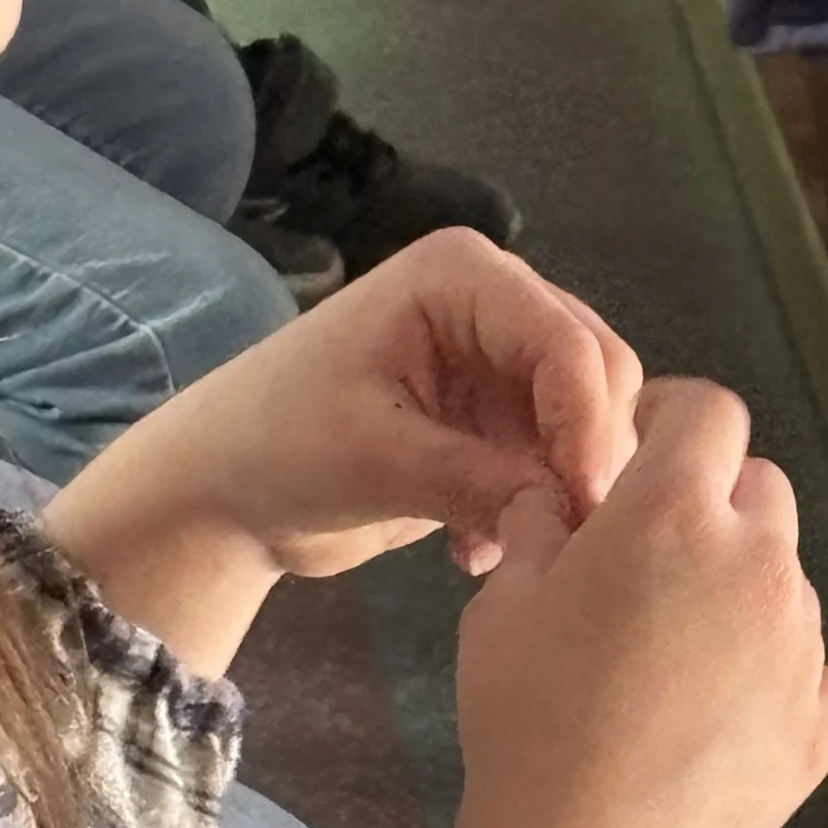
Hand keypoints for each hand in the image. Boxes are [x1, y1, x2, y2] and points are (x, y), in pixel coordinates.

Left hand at [148, 227, 643, 577]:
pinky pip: (557, 462)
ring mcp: (503, 362)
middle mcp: (500, 304)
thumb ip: (481, 479)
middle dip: (589, 457)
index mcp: (465, 276)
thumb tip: (570, 509)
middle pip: (600, 375)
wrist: (227, 493)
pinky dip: (535, 508)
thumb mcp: (378, 460)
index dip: (589, 427)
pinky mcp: (500, 419)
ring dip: (561, 489)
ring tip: (508, 547)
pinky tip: (475, 551)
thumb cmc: (277, 446)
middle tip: (564, 539)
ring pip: (589, 424)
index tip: (585, 508)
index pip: (568, 344)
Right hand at [440, 379, 827, 827]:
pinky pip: (815, 673)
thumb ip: (538, 528)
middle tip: (654, 560)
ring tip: (677, 658)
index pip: (711, 412)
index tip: (643, 449)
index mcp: (675, 513)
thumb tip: (552, 500)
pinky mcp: (823, 722)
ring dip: (741, 593)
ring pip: (786, 583)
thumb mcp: (505, 605)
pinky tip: (720, 717)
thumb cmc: (529, 717)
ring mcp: (803, 644)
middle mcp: (759, 563)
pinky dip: (777, 678)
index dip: (675, 418)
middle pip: (761, 490)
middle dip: (713, 505)